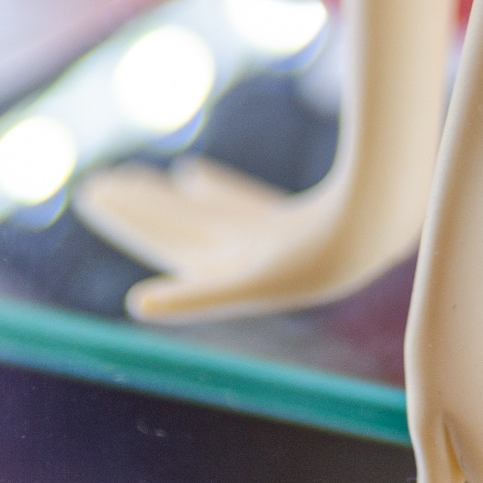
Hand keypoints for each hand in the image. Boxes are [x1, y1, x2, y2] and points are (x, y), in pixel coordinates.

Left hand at [76, 153, 421, 324]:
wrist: (389, 232)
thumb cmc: (322, 259)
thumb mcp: (252, 281)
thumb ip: (197, 297)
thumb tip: (140, 306)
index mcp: (226, 275)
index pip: (167, 243)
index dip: (132, 221)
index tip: (97, 196)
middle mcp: (242, 262)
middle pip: (177, 231)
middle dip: (139, 211)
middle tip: (93, 186)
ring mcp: (266, 245)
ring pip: (204, 218)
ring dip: (169, 200)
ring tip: (135, 177)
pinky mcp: (291, 228)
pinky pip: (239, 208)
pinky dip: (215, 194)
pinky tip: (191, 177)